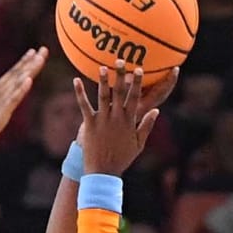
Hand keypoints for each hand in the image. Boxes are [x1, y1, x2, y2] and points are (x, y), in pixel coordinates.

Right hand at [0, 47, 47, 154]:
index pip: (10, 75)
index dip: (22, 63)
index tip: (33, 52)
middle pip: (16, 75)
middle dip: (30, 63)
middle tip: (44, 49)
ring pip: (16, 84)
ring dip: (29, 71)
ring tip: (40, 59)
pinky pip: (12, 100)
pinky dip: (21, 90)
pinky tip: (29, 80)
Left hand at [75, 63, 176, 177]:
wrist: (103, 173)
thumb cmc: (121, 159)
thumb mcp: (138, 144)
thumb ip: (147, 126)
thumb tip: (156, 111)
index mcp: (129, 121)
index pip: (135, 98)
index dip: (137, 83)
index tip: (139, 69)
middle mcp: (116, 118)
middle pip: (120, 92)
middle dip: (121, 76)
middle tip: (121, 60)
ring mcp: (102, 120)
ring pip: (103, 96)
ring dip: (103, 80)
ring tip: (102, 66)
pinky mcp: (89, 125)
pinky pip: (84, 106)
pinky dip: (80, 93)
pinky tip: (76, 80)